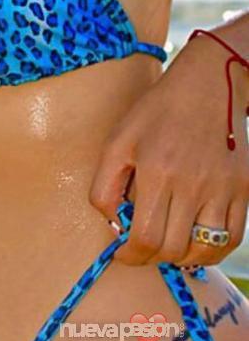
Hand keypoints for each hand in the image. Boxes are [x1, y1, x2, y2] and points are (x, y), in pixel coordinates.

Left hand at [88, 33, 248, 267]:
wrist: (209, 83)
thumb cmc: (158, 111)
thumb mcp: (119, 139)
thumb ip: (106, 184)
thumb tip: (113, 225)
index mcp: (156, 170)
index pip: (145, 237)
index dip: (130, 256)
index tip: (123, 253)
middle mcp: (192, 183)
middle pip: (172, 248)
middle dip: (152, 257)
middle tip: (144, 246)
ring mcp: (222, 187)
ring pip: (203, 250)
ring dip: (182, 257)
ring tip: (169, 244)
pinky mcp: (242, 187)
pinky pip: (232, 238)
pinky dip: (213, 251)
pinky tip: (197, 242)